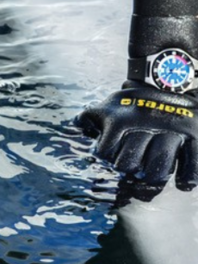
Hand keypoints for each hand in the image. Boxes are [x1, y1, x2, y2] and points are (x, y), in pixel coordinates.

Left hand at [77, 86, 197, 192]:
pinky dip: (186, 179)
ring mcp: (171, 132)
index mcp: (121, 120)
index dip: (107, 158)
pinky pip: (191, 165)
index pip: (106, 152)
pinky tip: (180, 183)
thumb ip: (90, 115)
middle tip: (133, 170)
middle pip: (130, 164)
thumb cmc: (133, 100)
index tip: (111, 158)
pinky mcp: (193, 136)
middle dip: (129, 170)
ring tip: (151, 176)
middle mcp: (144, 127)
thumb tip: (76, 125)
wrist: (167, 80)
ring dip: (153, 177)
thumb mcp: (111, 104)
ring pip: (159, 168)